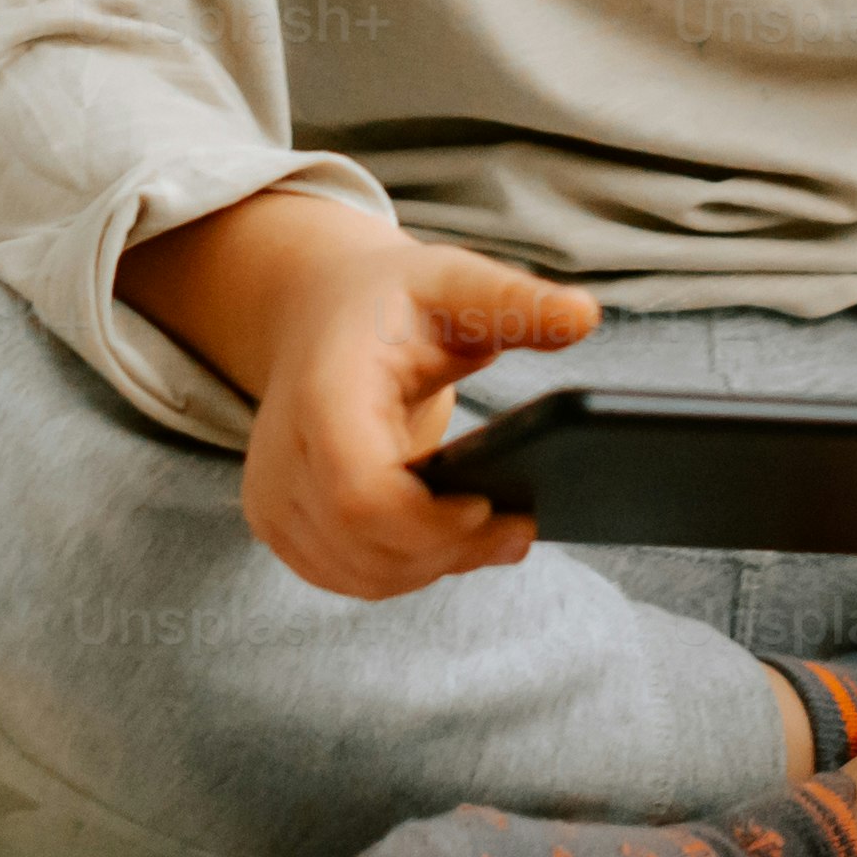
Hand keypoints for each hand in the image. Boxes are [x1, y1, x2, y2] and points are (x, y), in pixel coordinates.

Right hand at [125, 199, 598, 601]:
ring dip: (433, 565)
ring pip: (358, 570)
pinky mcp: (278, 523)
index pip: (359, 487)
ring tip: (497, 533)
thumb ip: (515, 302)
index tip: (489, 506)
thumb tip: (585, 315)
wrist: (318, 316)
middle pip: (364, 540)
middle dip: (449, 548)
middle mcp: (281, 450)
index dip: (425, 517)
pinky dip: (404, 570)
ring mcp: (271, 495)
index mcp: (322, 389)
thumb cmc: (391, 301)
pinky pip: (346, 575)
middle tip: (520, 530)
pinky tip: (452, 542)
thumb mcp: (454, 281)